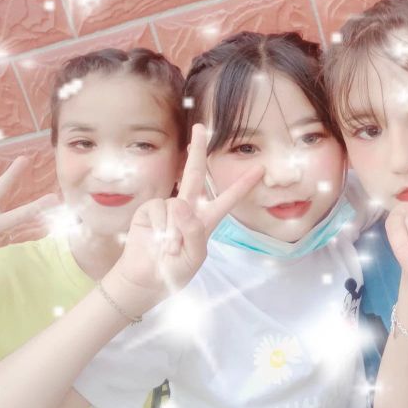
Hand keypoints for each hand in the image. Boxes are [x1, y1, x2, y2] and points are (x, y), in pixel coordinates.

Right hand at [113, 124, 263, 297]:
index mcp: (206, 220)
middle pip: (195, 174)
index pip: (228, 199)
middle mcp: (188, 208)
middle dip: (197, 149)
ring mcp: (168, 207)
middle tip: (201, 128)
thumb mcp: (194, 256)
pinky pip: (159, 210)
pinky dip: (159, 228)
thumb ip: (193, 230)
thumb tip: (179, 202)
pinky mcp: (150, 209)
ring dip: (173, 233)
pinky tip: (156, 240)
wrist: (146, 279)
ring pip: (176, 207)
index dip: (244, 184)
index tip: (260, 168)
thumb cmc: (175, 269)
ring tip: (170, 250)